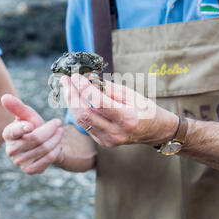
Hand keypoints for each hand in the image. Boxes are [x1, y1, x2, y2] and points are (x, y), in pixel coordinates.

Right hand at [1, 94, 63, 174]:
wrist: (44, 144)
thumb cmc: (34, 126)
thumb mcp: (28, 115)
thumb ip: (17, 106)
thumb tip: (4, 97)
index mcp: (8, 134)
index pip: (13, 131)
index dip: (22, 128)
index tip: (31, 125)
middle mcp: (10, 150)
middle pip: (36, 138)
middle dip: (50, 129)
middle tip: (58, 123)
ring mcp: (19, 162)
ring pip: (45, 148)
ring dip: (56, 139)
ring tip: (60, 132)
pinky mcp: (30, 170)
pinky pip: (48, 159)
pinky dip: (56, 150)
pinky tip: (57, 145)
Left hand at [61, 74, 178, 147]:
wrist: (154, 130)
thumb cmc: (144, 108)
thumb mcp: (130, 94)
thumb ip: (108, 88)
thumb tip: (86, 79)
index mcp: (127, 118)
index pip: (98, 102)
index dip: (84, 88)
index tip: (76, 76)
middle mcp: (117, 132)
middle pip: (85, 113)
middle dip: (72, 95)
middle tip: (65, 80)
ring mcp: (109, 140)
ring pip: (82, 121)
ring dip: (71, 103)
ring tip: (67, 88)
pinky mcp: (103, 142)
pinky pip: (86, 126)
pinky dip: (78, 111)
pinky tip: (75, 100)